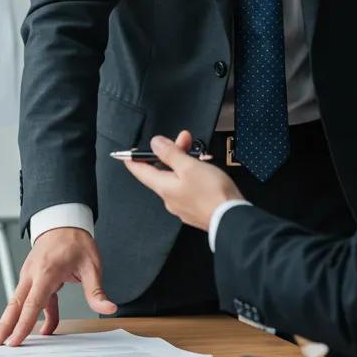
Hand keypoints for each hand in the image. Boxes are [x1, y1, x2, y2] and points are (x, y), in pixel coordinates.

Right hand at [0, 228, 115, 346]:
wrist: (63, 222)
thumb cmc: (77, 242)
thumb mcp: (92, 265)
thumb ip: (96, 291)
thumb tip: (108, 308)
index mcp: (47, 271)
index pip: (33, 302)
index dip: (23, 324)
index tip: (14, 340)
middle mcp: (33, 274)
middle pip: (16, 304)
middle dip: (5, 326)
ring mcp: (29, 275)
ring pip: (17, 302)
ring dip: (10, 322)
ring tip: (3, 342)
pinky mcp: (31, 277)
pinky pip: (31, 299)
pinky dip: (32, 313)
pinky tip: (45, 328)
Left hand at [122, 130, 242, 230]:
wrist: (230, 218)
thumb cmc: (211, 193)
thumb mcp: (189, 166)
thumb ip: (171, 153)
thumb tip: (155, 143)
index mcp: (163, 187)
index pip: (141, 171)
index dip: (133, 160)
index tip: (126, 154)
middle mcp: (168, 198)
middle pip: (161, 172)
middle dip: (170, 153)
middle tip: (183, 139)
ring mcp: (181, 205)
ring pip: (176, 178)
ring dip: (183, 163)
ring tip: (198, 153)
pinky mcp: (194, 209)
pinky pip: (187, 188)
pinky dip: (191, 175)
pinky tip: (203, 170)